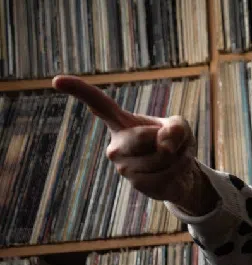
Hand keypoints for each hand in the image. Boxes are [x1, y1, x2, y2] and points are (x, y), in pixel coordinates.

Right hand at [52, 75, 216, 214]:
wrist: (179, 173)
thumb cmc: (174, 143)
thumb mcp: (180, 127)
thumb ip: (176, 127)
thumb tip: (164, 145)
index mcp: (120, 123)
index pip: (99, 104)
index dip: (79, 91)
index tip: (56, 80)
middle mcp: (115, 145)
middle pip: (142, 137)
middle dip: (167, 139)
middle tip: (170, 143)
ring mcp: (124, 167)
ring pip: (161, 157)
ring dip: (179, 156)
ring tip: (174, 158)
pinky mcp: (137, 184)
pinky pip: (167, 174)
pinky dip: (180, 170)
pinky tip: (174, 171)